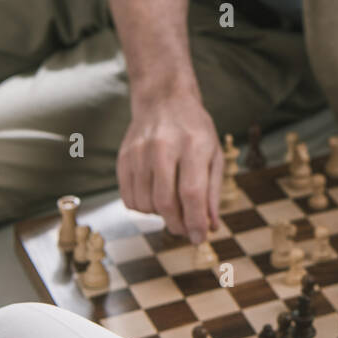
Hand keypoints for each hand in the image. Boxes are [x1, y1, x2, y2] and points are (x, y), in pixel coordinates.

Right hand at [116, 92, 222, 243]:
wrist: (164, 100)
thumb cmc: (194, 130)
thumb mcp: (214, 154)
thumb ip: (212, 192)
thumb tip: (211, 227)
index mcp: (193, 145)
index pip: (192, 193)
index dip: (195, 221)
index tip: (200, 238)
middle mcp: (163, 148)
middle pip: (165, 202)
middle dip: (177, 225)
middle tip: (185, 231)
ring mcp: (139, 152)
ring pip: (145, 203)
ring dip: (160, 216)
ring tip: (172, 207)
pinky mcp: (123, 158)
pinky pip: (128, 198)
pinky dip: (142, 208)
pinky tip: (154, 198)